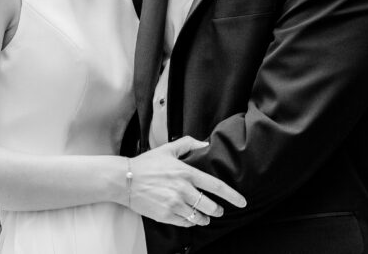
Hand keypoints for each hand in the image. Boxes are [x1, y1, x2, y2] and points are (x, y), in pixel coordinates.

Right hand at [126, 136, 246, 226]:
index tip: (242, 202)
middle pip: (210, 205)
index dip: (232, 196)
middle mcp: (183, 189)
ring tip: (204, 216)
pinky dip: (190, 221)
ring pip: (198, 216)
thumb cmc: (146, 164)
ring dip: (204, 218)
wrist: (125, 180)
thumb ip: (188, 144)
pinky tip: (189, 218)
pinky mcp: (165, 215)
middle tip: (218, 211)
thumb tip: (205, 145)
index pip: (216, 186)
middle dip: (217, 210)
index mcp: (187, 172)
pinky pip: (185, 222)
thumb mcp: (168, 149)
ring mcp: (174, 203)